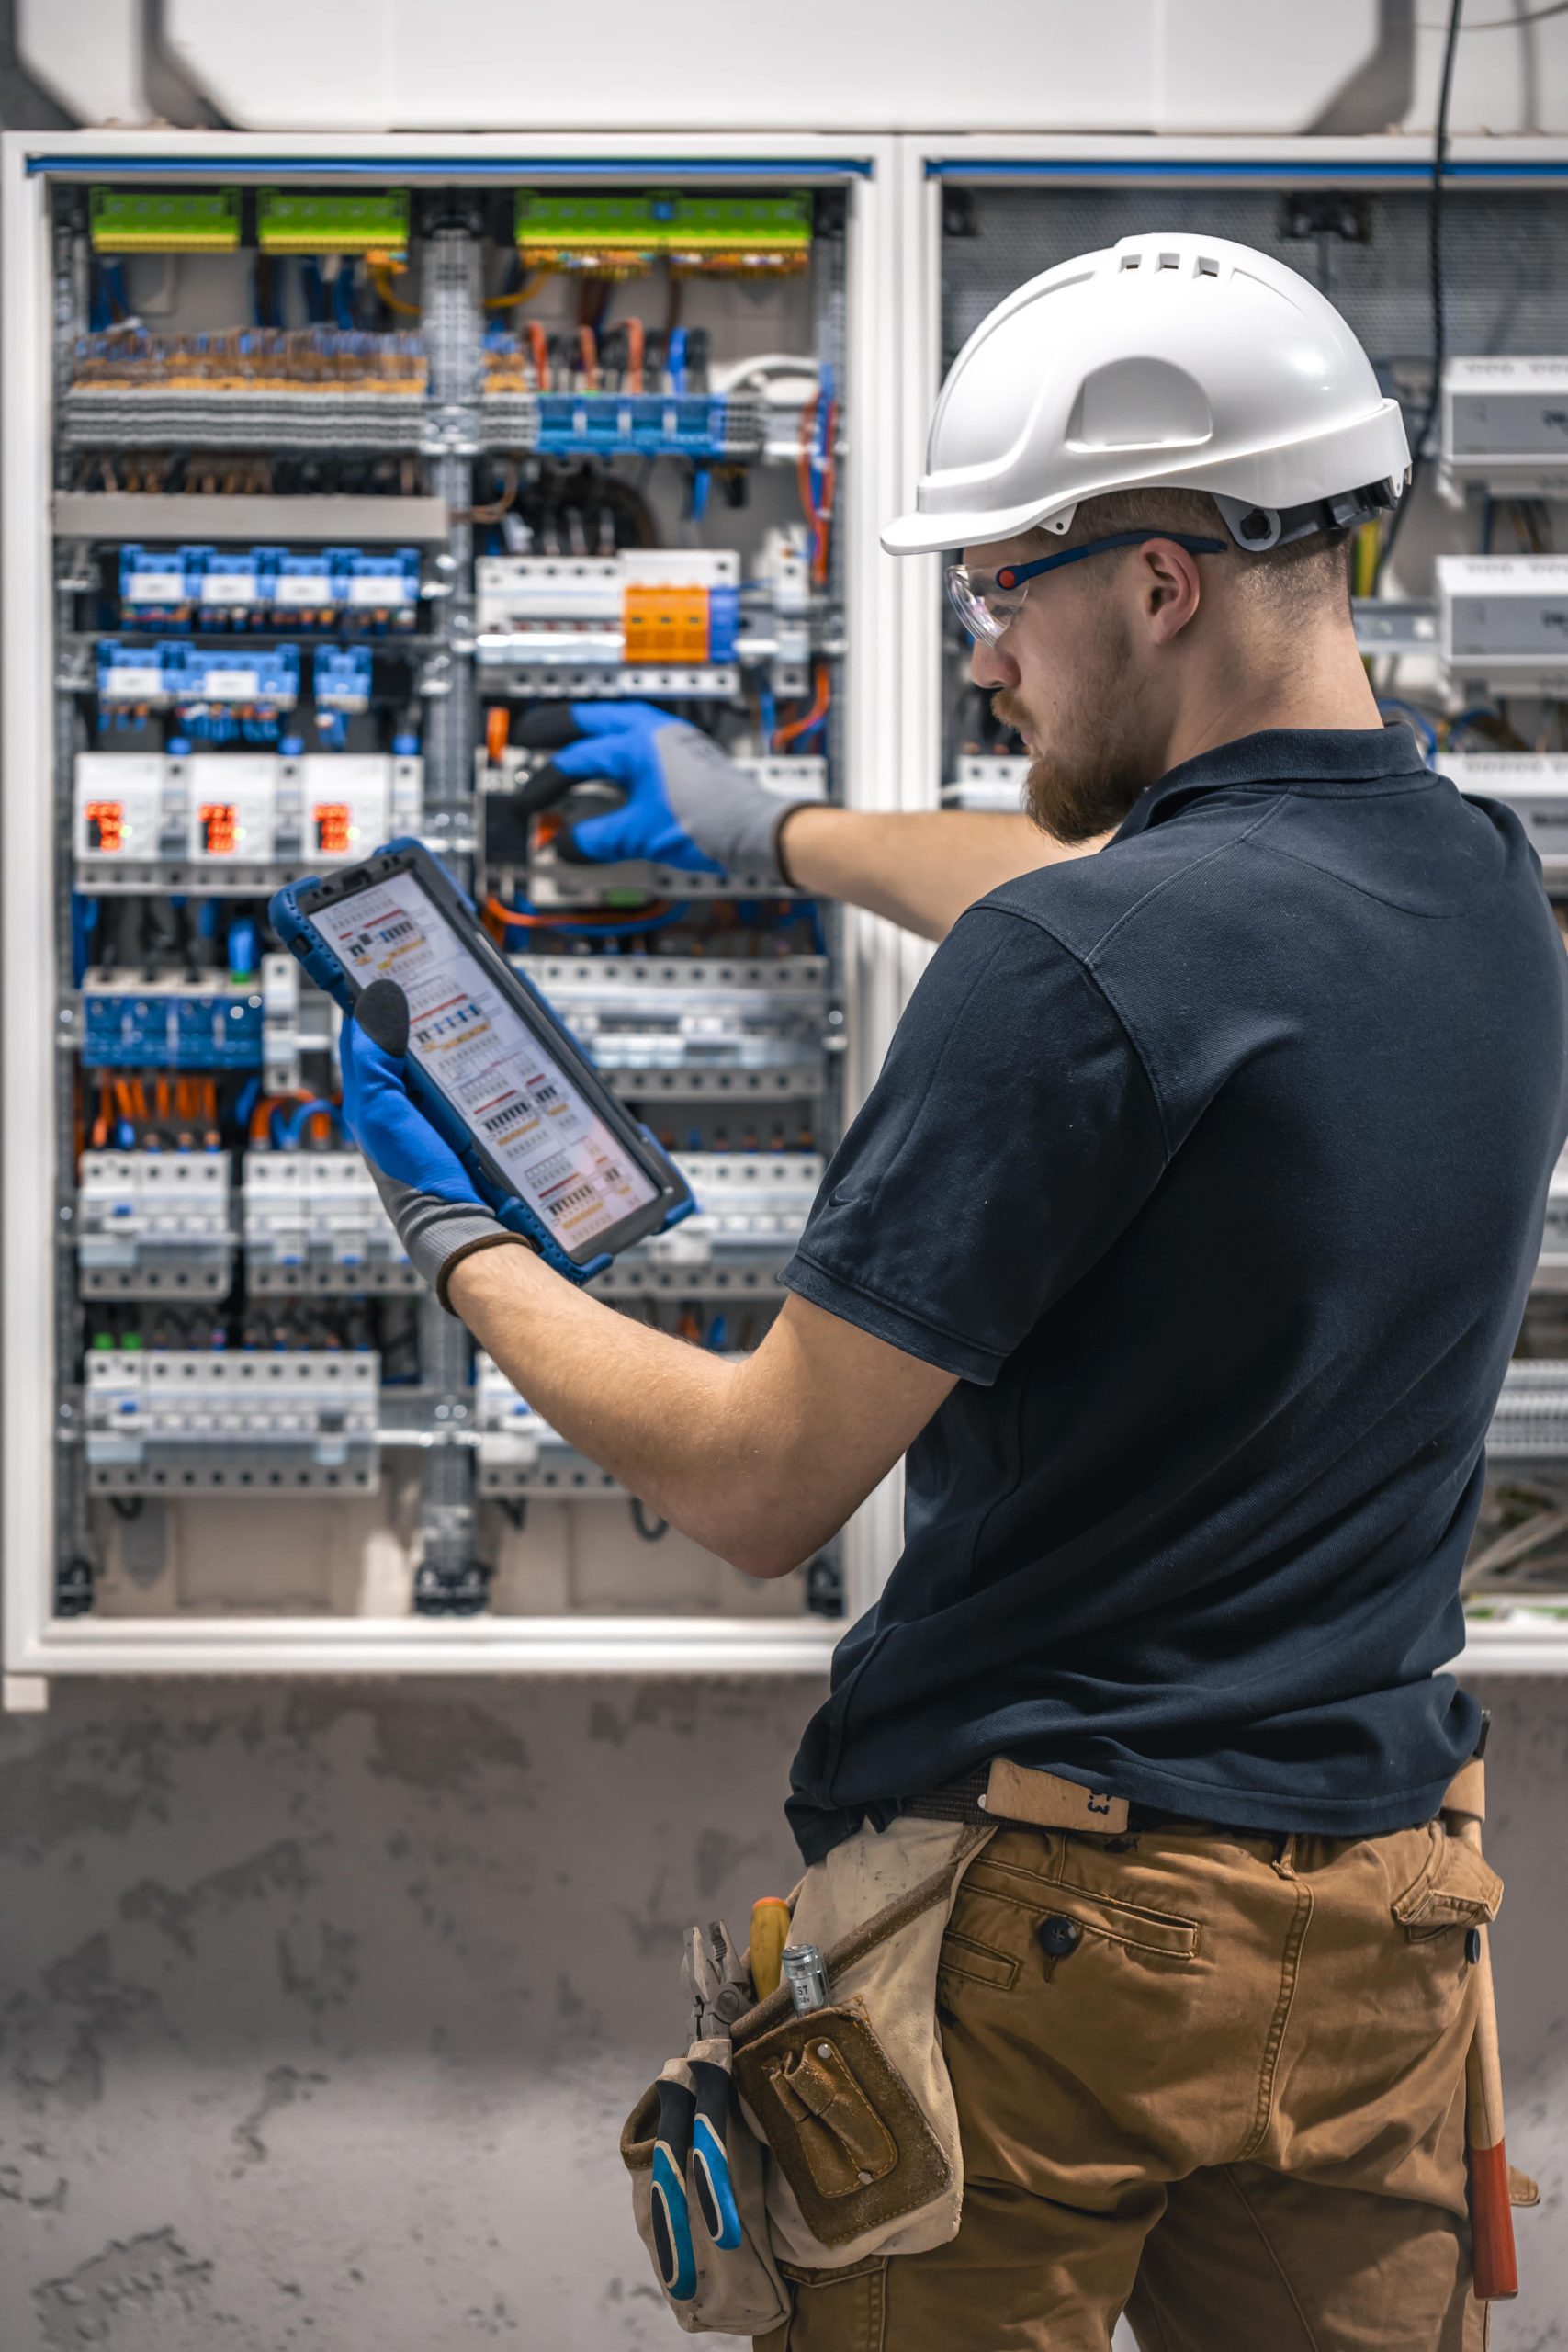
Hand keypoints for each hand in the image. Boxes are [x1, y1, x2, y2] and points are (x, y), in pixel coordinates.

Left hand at [340, 980, 518, 1308]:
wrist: (462, 1226)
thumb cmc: (414, 1176)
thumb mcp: (382, 1111)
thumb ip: (371, 1060)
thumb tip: (375, 1001)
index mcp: (375, 1097)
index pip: (370, 1033)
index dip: (377, 997)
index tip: (392, 959)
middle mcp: (406, 1102)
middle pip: (414, 1040)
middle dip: (427, 1008)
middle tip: (444, 971)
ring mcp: (442, 1112)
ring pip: (450, 1057)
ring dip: (463, 1031)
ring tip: (479, 1000)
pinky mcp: (475, 1122)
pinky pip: (480, 1080)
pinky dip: (489, 1060)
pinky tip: (504, 1045)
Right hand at [513, 703, 808, 880]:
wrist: (758, 831)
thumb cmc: (709, 824)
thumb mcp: (640, 835)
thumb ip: (596, 839)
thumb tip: (565, 845)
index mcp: (636, 743)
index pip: (576, 760)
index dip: (544, 784)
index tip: (526, 806)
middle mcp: (654, 732)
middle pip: (592, 720)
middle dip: (557, 728)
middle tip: (528, 735)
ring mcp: (673, 741)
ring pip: (617, 723)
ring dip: (588, 731)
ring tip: (565, 740)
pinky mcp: (687, 756)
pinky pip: (638, 739)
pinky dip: (614, 747)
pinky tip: (613, 763)